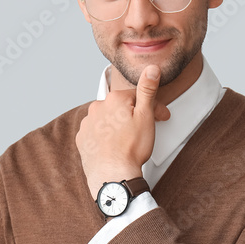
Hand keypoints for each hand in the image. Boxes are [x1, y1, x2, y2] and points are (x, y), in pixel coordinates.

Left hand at [75, 65, 170, 199]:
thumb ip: (147, 90)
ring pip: (108, 119)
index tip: (161, 117)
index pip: (137, 96)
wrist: (112, 175)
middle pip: (121, 107)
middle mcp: (97, 107)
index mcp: (114, 99)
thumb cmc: (131, 149)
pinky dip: (105, 136)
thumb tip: (151, 68)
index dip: (152, 107)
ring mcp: (87, 123)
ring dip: (118, 125)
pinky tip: (114, 146)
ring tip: (128, 141)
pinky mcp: (82, 138)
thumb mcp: (145, 116)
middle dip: (134, 115)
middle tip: (144, 131)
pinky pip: (96, 132)